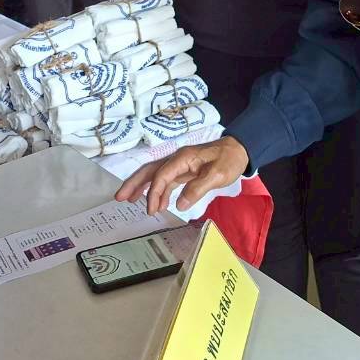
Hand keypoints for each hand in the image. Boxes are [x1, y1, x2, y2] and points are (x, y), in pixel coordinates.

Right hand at [115, 137, 248, 215]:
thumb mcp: (217, 175)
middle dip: (134, 183)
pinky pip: (166, 180)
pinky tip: (157, 204)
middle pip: (150, 171)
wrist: (240, 149)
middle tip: (120, 198)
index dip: (153, 193)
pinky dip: (159, 191)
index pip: (162, 175)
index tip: (150, 210)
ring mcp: (180, 165)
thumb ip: (197, 189)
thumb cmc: (229, 160)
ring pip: (155, 175)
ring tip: (130, 202)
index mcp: (183, 158)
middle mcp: (177, 159)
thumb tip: (179, 205)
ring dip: (142, 187)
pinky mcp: (184, 170)